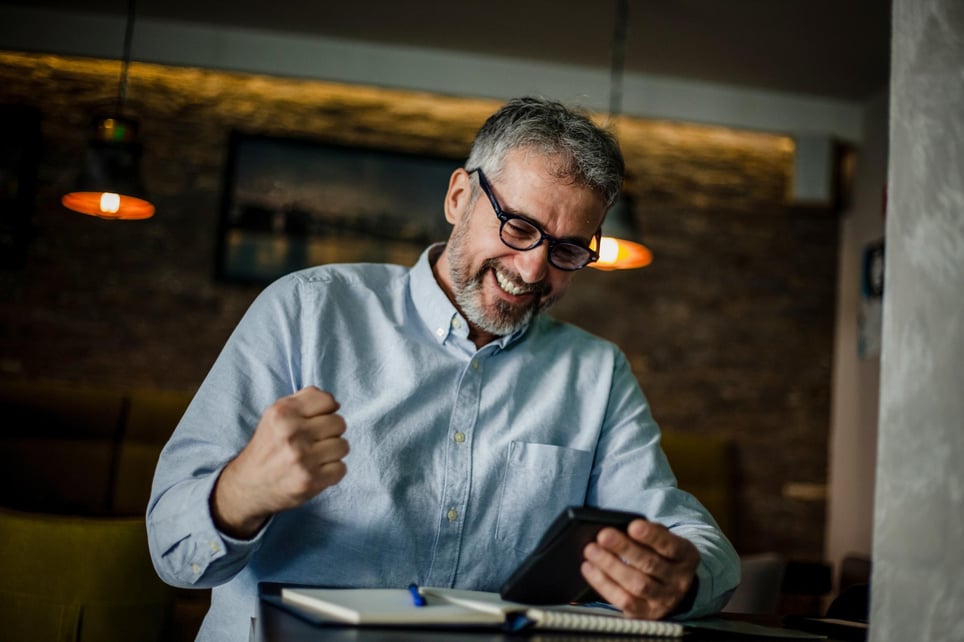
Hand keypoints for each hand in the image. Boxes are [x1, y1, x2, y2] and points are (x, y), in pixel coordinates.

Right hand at [210, 386, 348, 538]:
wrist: (247, 486)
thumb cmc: (268, 447)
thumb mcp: (275, 415)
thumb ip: (304, 400)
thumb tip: (335, 403)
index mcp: (282, 413)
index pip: (328, 400)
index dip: (326, 410)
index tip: (317, 420)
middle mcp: (291, 433)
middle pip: (339, 423)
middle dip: (330, 432)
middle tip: (314, 441)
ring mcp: (301, 459)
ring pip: (343, 446)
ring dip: (333, 452)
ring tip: (315, 457)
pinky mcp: (310, 481)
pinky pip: (341, 468)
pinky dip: (332, 471)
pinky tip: (315, 471)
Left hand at [581, 519, 699, 619]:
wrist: (673, 588)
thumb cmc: (661, 556)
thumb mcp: (664, 541)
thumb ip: (649, 533)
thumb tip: (622, 527)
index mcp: (686, 556)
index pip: (670, 546)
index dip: (652, 536)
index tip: (632, 526)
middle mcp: (679, 580)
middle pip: (650, 565)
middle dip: (624, 549)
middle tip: (603, 535)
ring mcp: (664, 600)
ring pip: (637, 584)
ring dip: (611, 566)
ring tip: (591, 550)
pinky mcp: (646, 614)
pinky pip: (624, 601)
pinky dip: (604, 584)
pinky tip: (589, 568)